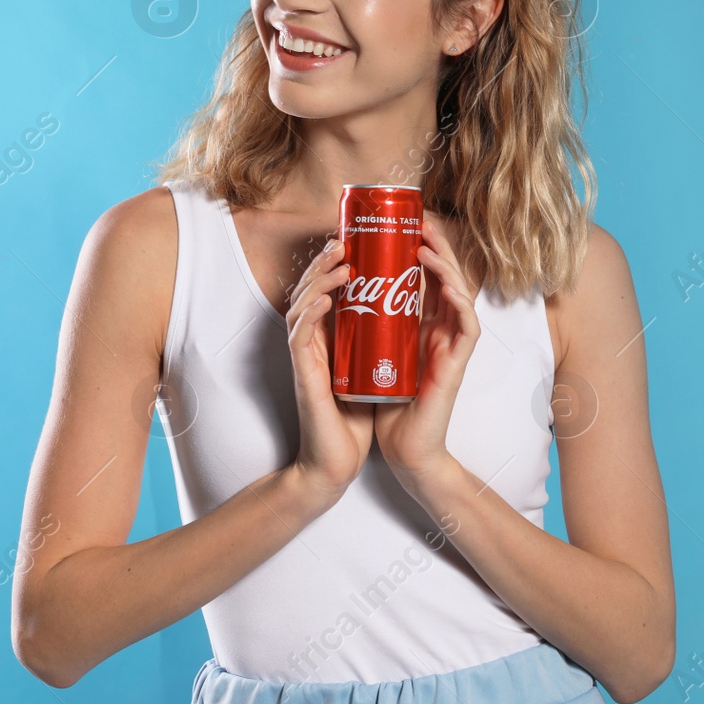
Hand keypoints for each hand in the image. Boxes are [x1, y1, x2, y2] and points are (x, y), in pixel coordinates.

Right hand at [285, 237, 375, 502]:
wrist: (338, 463)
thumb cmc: (355, 418)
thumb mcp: (371, 367)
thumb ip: (377, 340)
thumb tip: (403, 309)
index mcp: (325, 341)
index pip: (323, 293)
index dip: (332, 265)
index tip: (352, 243)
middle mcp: (310, 345)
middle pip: (307, 291)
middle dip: (324, 262)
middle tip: (342, 240)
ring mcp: (304, 359)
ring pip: (300, 306)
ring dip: (319, 279)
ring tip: (339, 260)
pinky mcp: (305, 376)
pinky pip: (301, 336)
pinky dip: (312, 312)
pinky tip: (326, 296)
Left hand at [374, 214, 480, 485]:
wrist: (401, 450)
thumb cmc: (385, 405)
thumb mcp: (371, 351)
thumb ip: (366, 322)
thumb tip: (341, 288)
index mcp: (422, 326)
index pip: (425, 278)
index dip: (418, 248)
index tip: (401, 225)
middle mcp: (441, 330)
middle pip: (445, 276)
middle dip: (434, 245)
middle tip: (418, 220)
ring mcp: (452, 345)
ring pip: (459, 292)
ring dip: (445, 264)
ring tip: (425, 242)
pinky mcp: (457, 363)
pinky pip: (467, 324)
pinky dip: (458, 299)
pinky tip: (445, 282)